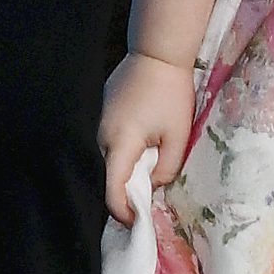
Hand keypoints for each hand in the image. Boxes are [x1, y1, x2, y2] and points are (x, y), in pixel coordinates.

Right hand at [100, 52, 195, 222]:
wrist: (156, 53)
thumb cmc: (171, 95)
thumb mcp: (177, 137)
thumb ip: (165, 170)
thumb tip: (152, 185)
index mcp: (120, 142)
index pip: (111, 190)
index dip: (122, 212)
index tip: (137, 220)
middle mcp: (100, 133)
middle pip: (103, 177)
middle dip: (121, 194)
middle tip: (141, 201)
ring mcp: (96, 121)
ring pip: (102, 160)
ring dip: (118, 174)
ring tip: (140, 176)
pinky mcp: (98, 112)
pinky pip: (103, 143)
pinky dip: (115, 156)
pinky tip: (134, 152)